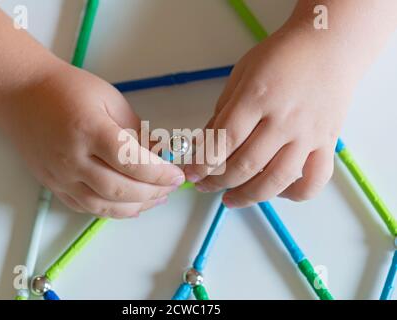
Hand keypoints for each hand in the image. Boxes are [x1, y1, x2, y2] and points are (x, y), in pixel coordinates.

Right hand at [6, 63, 184, 217]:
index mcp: (89, 130)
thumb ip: (135, 130)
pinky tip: (130, 206)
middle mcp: (72, 158)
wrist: (21, 95)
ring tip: (156, 199)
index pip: (131, 162)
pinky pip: (85, 207)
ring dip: (135, 207)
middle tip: (171, 188)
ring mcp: (59, 176)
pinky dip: (111, 211)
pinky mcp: (53, 185)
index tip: (177, 175)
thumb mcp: (110, 99)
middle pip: (119, 188)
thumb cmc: (68, 90)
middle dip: (152, 193)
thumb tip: (159, 155)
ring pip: (102, 205)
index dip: (159, 174)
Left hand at [184, 26, 357, 207]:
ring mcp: (308, 133)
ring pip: (277, 179)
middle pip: (246, 164)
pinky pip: (315, 179)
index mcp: (257, 96)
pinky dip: (295, 194)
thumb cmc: (281, 56)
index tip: (191, 173)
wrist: (329, 44)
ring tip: (230, 200)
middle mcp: (284, 119)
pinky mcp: (328, 142)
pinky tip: (278, 192)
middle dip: (218, 181)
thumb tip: (206, 143)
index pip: (225, 140)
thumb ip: (223, 110)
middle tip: (204, 186)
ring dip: (248, 196)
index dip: (203, 163)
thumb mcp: (242, 74)